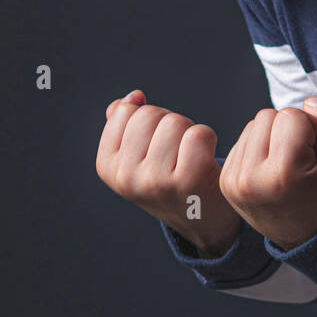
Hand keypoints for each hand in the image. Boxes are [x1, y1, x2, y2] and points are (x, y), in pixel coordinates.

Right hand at [96, 91, 241, 255]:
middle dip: (168, 123)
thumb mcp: (137, 156)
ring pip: (175, 122)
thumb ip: (125, 124)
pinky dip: (208, 139)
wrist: (201, 218)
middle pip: (150, 114)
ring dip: (189, 132)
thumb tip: (133, 97)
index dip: (147, 120)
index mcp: (107, 167)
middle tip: (176, 151)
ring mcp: (155, 182)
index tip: (155, 145)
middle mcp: (126, 178)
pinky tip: (206, 161)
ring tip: (190, 157)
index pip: (125, 111)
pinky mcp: (188, 182)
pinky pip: (198, 134)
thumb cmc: (168, 179)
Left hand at [218, 96, 316, 250]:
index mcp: (282, 175)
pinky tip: (276, 170)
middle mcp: (250, 179)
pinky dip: (263, 147)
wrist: (313, 233)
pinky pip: (245, 138)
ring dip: (276, 137)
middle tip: (305, 162)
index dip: (313, 129)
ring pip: (255, 124)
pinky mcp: (226, 181)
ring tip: (291, 166)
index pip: (292, 114)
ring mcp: (234, 182)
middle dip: (292, 131)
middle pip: (270, 115)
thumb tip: (308, 103)